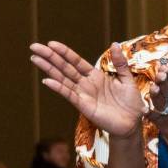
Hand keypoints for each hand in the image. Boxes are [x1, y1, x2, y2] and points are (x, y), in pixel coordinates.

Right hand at [31, 41, 147, 137]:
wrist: (133, 123)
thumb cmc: (130, 103)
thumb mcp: (127, 79)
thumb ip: (119, 63)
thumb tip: (114, 44)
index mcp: (96, 76)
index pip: (76, 61)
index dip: (64, 52)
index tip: (51, 43)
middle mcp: (86, 84)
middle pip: (65, 67)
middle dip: (50, 57)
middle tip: (34, 46)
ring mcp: (83, 94)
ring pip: (63, 79)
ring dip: (48, 68)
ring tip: (34, 58)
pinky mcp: (84, 106)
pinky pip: (69, 95)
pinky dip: (58, 87)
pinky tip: (47, 80)